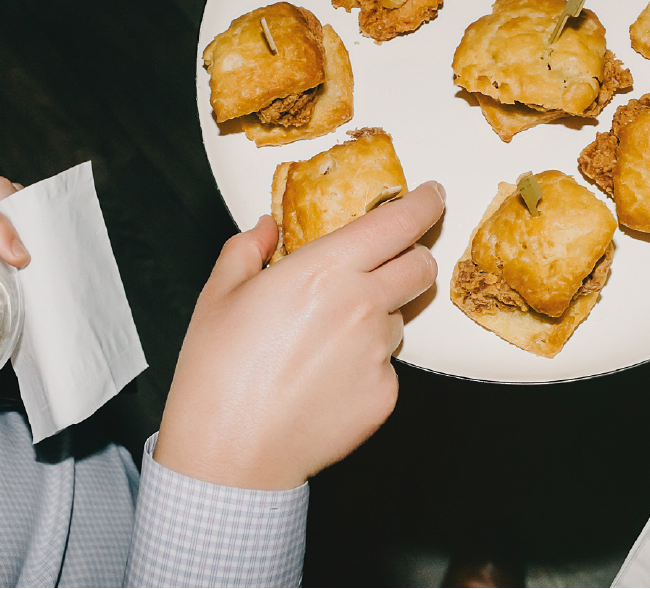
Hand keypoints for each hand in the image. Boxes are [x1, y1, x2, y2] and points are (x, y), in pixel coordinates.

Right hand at [154, 181, 445, 489]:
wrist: (229, 454)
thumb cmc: (217, 374)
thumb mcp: (219, 295)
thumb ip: (249, 248)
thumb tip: (266, 227)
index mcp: (326, 270)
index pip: (400, 223)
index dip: (424, 204)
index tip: (431, 196)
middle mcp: (363, 306)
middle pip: (421, 267)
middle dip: (411, 257)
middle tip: (382, 264)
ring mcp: (379, 354)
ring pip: (399, 318)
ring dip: (378, 316)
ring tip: (323, 341)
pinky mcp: (384, 395)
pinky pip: (386, 367)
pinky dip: (364, 365)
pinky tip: (322, 380)